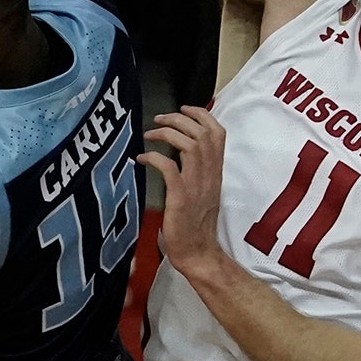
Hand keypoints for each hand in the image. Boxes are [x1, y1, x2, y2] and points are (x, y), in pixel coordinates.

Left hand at [137, 106, 225, 273]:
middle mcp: (209, 174)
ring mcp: (196, 184)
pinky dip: (154, 156)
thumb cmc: (196, 224)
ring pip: (189, 144)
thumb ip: (199, 170)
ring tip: (150, 134)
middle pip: (202, 132)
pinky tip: (142, 158)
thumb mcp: (204, 190)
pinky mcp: (181, 196)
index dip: (201, 114)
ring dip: (167, 133)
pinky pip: (169, 167)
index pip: (218, 132)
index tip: (184, 108)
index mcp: (216, 171)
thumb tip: (182, 151)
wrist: (198, 252)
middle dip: (179, 118)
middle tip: (159, 118)